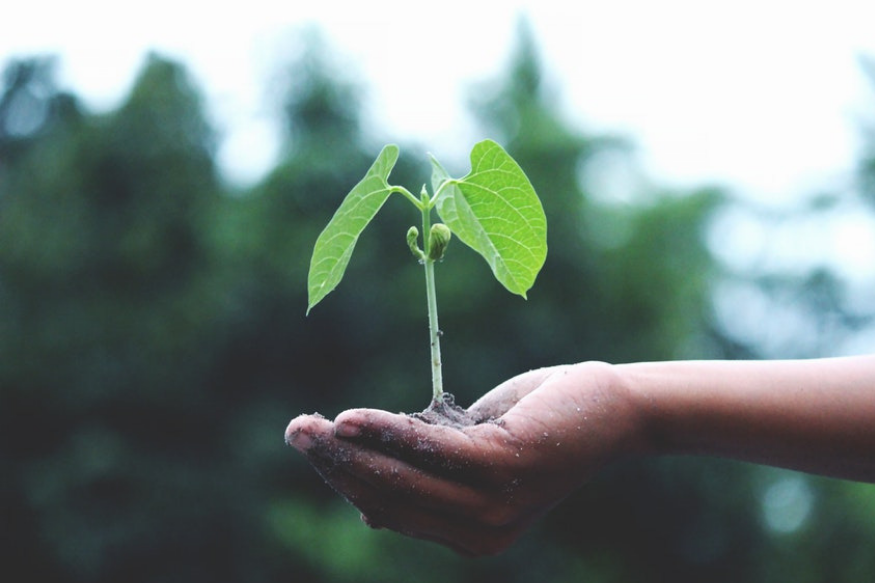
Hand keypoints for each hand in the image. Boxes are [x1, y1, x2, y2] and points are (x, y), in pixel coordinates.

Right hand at [284, 361, 640, 555]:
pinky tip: (350, 418)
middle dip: (335, 465)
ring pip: (401, 478)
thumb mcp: (474, 454)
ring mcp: (493, 505)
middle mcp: (480, 533)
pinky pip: (430, 450)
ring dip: (348, 450)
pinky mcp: (503, 468)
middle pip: (388, 497)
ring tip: (307, 426)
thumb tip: (367, 507)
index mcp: (470, 535)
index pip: (391, 510)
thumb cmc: (538, 424)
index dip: (346, 480)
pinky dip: (386, 432)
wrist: (611, 409)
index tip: (314, 447)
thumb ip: (428, 476)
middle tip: (295, 431)